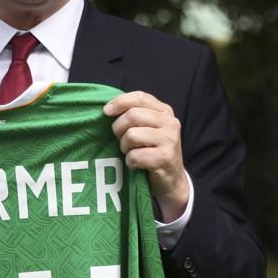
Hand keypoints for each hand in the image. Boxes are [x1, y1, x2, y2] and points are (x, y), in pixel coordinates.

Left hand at [104, 91, 188, 220]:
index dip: (120, 102)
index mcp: (165, 111)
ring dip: (125, 147)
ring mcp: (169, 140)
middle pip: (133, 115)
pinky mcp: (165, 158)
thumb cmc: (152, 151)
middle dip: (119, 129)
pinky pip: (135, 156)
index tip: (106, 111)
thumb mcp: (147, 128)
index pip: (140, 97)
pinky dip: (130, 162)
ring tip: (130, 152)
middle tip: (120, 140)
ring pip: (132, 135)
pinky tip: (136, 164)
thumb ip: (134, 115)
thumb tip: (107, 108)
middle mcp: (170, 123)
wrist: (171, 180)